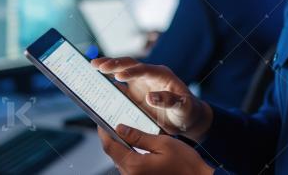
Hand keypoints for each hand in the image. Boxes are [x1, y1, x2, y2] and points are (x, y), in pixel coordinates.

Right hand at [92, 57, 212, 139]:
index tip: (118, 75)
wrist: (187, 119)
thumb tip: (150, 97)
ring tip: (93, 66)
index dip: (131, 71)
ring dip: (108, 68)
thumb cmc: (188, 110)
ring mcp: (140, 83)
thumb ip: (169, 101)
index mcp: (161, 74)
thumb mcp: (183, 106)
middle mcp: (149, 75)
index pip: (144, 69)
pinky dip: (108, 84)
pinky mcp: (134, 93)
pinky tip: (95, 83)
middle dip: (114, 64)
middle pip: (129, 65)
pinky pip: (119, 86)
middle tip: (97, 65)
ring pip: (122, 71)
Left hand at [98, 125, 213, 174]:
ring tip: (126, 131)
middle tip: (114, 122)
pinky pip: (130, 167)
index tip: (101, 120)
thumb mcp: (162, 143)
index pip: (110, 146)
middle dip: (113, 138)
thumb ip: (138, 136)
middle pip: (114, 154)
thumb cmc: (185, 164)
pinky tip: (136, 145)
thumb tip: (120, 128)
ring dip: (121, 147)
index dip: (104, 132)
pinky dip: (129, 155)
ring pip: (121, 161)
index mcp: (134, 165)